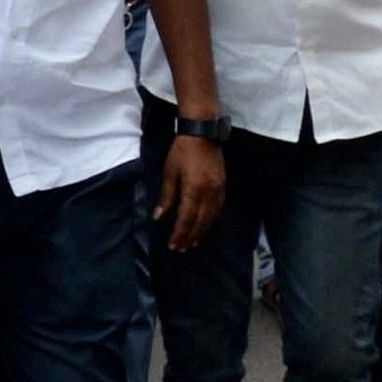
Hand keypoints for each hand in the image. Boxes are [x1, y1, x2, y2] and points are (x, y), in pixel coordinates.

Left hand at [156, 131, 226, 250]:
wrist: (203, 132)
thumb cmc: (182, 151)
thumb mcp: (170, 172)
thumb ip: (167, 196)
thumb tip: (159, 216)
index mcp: (194, 189)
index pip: (186, 218)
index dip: (179, 233)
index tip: (173, 245)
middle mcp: (209, 192)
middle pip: (200, 221)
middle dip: (190, 236)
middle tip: (182, 248)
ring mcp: (218, 189)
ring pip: (211, 217)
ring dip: (202, 231)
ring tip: (193, 242)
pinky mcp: (223, 185)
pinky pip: (218, 208)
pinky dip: (211, 220)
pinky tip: (206, 225)